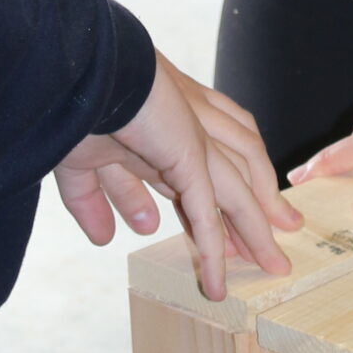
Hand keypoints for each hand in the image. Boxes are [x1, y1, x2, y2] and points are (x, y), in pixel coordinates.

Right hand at [54, 53, 300, 301]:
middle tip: (275, 241)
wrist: (82, 70)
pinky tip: (217, 281)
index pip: (201, 171)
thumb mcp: (84, 163)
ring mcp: (195, 141)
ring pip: (238, 195)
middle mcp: (189, 131)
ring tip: (274, 264)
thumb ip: (99, 198)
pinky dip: (214, 250)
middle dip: (255, 211)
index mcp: (166, 127)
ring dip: (255, 231)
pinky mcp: (190, 157)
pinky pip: (208, 213)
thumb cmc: (76, 106)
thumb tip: (105, 239)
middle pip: (236, 176)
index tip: (223, 240)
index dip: (215, 206)